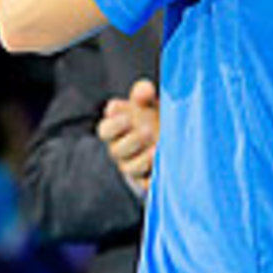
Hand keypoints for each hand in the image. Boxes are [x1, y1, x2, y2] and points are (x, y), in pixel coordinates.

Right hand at [97, 77, 159, 191]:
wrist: (166, 140)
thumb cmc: (152, 117)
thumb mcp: (148, 103)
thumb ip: (143, 94)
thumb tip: (145, 89)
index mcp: (116, 128)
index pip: (106, 129)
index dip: (114, 124)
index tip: (128, 118)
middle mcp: (120, 148)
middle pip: (116, 150)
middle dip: (131, 141)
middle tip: (147, 131)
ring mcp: (131, 165)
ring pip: (128, 168)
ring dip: (142, 160)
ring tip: (157, 150)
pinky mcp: (144, 180)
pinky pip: (144, 183)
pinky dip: (152, 178)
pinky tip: (161, 169)